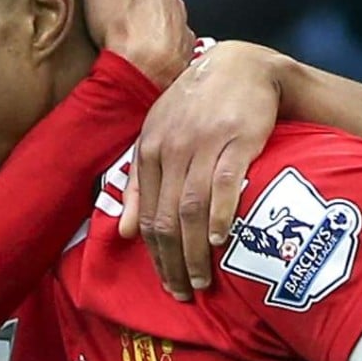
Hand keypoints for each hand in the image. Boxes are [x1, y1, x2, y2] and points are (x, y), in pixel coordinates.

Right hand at [79, 0, 193, 87]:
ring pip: (153, 7)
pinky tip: (137, 50)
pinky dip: (152, 39)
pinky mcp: (184, 38)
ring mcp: (179, 10)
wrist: (142, 68)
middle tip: (103, 17)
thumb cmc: (114, 18)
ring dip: (139, 17)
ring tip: (120, 36)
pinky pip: (165, 33)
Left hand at [120, 41, 280, 299]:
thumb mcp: (156, 135)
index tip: (167, 284)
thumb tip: (122, 232)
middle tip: (184, 293)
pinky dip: (221, 214)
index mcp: (148, 150)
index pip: (146, 213)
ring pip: (192, 208)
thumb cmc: (195, 106)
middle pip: (166, 217)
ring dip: (196, 250)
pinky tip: (221, 240)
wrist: (239, 67)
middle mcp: (171, 149)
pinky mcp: (237, 140)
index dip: (154, 254)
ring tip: (203, 280)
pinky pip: (225, 184)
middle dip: (173, 262)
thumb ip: (138, 182)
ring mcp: (203, 145)